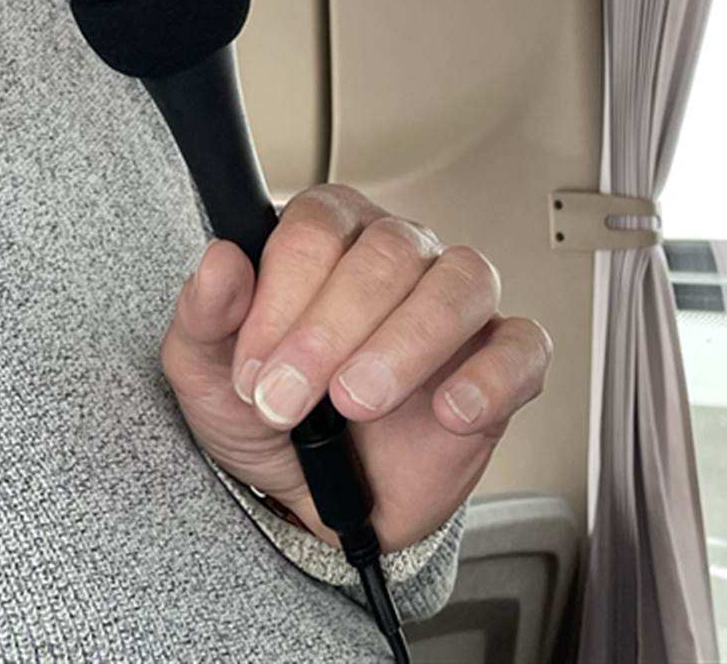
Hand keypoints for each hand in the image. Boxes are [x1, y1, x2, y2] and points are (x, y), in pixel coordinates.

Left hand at [159, 183, 551, 550]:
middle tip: (290, 400)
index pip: (317, 226)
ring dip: (405, 344)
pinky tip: (448, 412)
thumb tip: (220, 261)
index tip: (255, 366)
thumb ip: (204, 314)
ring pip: (460, 283)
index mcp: (327, 236)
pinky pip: (522, 347)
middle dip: (330, 330)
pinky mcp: (501, 361)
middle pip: (387, 251)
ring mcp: (455, 304)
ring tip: (357, 404)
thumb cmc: (267, 415)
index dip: (283, 294)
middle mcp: (397, 253)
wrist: (312, 500)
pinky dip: (490, 377)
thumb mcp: (207, 372)